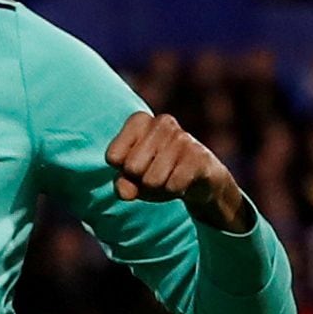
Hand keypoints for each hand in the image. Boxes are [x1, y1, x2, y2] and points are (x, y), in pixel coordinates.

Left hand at [105, 111, 252, 231]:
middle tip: (157, 173)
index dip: (124, 171)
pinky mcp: (199, 155)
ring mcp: (182, 137)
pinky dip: (175, 190)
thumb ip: (123, 184)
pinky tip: (184, 181)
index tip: (139, 165)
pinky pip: (173, 186)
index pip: (112, 157)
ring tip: (171, 176)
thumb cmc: (159, 174)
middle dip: (142, 180)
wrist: (200, 180)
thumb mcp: (134, 180)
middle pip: (132, 168)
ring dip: (160, 187)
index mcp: (139, 120)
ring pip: (152, 180)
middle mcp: (161, 122)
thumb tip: (124, 192)